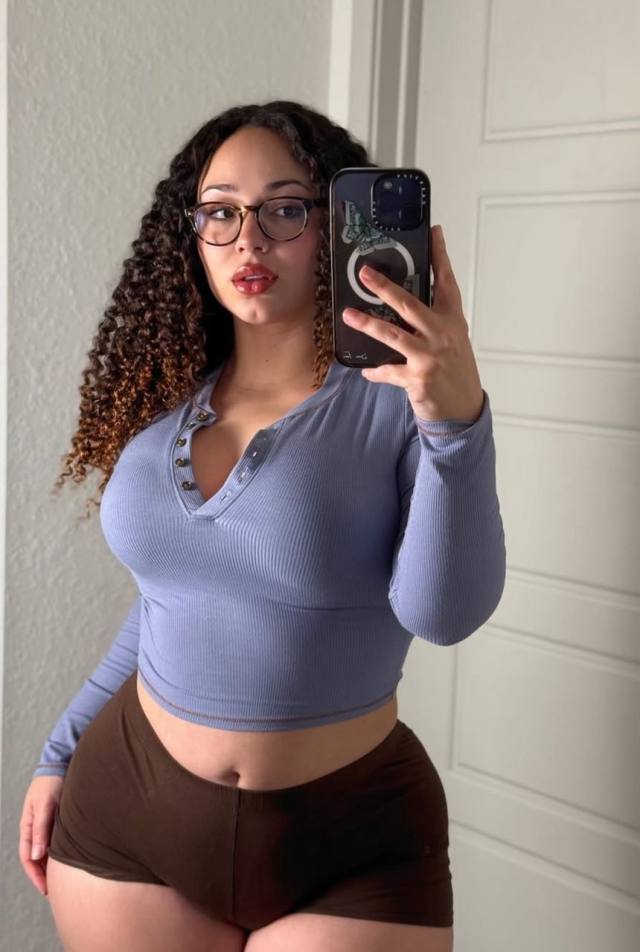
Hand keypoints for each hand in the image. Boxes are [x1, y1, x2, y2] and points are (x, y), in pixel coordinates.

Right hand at [18, 775, 64, 897]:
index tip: (45, 889)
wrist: (60, 764)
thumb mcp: (45, 806)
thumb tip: (36, 855)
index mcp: (27, 827)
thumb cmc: (51, 783)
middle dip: (42, 875)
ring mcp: (46, 825)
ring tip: (61, 880)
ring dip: (50, 866)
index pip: (27, 858)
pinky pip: (55, 842)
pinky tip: (68, 860)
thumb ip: (41, 829)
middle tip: (53, 891)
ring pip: (46, 851)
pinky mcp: (58, 821)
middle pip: (36, 858)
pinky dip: (59, 853)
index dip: (35, 875)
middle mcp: (36, 829)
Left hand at [342, 224, 483, 421]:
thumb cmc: (455, 371)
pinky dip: (376, 371)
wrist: (463, 409)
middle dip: (385, 287)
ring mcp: (429, 357)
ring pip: (393, 335)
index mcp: (452, 321)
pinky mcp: (417, 378)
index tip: (434, 233)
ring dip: (368, 324)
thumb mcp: (452, 339)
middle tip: (365, 273)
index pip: (446, 283)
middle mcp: (442, 335)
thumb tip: (406, 303)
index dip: (440, 256)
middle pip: (410, 305)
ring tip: (348, 315)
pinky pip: (389, 371)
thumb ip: (434, 320)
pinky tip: (366, 370)